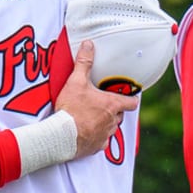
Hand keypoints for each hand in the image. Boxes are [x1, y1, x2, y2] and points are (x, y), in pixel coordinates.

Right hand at [56, 40, 139, 159]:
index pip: (132, 102)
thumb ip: (84, 63)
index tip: (127, 96)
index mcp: (112, 105)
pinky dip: (96, 137)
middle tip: (101, 105)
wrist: (61, 135)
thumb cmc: (71, 109)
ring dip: (105, 123)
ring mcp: (106, 135)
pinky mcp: (97, 147)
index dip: (130, 99)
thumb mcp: (76, 82)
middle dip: (113, 110)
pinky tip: (85, 132)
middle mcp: (113, 120)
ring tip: (91, 117)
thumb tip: (89, 45)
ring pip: (111, 128)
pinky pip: (101, 141)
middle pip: (120, 115)